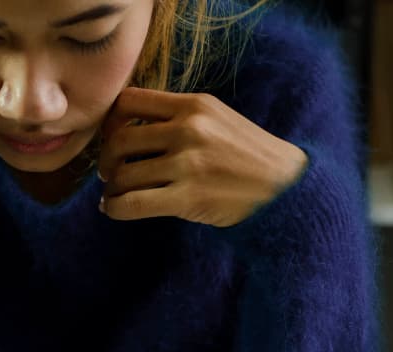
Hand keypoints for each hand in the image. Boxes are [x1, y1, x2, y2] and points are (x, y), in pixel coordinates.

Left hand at [97, 88, 307, 227]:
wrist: (286, 188)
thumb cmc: (248, 157)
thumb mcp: (218, 119)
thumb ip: (180, 117)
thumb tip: (130, 128)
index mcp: (194, 105)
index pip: (129, 101)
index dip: (111, 122)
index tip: (113, 138)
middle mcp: (188, 129)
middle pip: (119, 140)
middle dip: (106, 159)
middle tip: (111, 173)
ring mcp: (187, 164)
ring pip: (123, 175)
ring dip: (112, 188)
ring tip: (115, 195)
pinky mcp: (187, 198)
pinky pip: (131, 203)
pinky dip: (114, 208)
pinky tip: (114, 210)